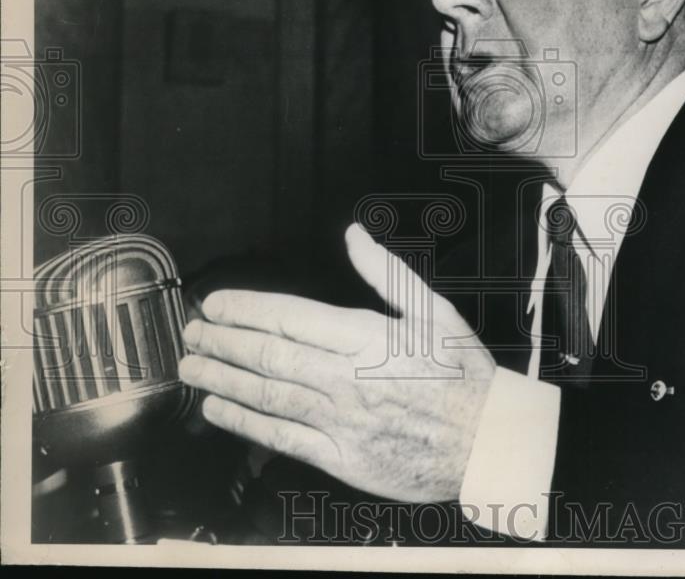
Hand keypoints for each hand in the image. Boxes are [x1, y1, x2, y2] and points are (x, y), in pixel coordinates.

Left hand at [178, 223, 495, 501]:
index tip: (215, 304)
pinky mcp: (339, 457)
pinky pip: (281, 438)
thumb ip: (387, 272)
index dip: (244, 309)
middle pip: (268, 356)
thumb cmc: (463, 374)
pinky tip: (218, 411)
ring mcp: (340, 420)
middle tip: (191, 332)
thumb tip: (354, 235)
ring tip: (192, 367)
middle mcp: (345, 378)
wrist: (486, 440)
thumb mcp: (434, 310)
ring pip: (266, 396)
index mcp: (367, 337)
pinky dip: (244, 424)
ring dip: (221, 379)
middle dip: (222, 341)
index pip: (289, 318)